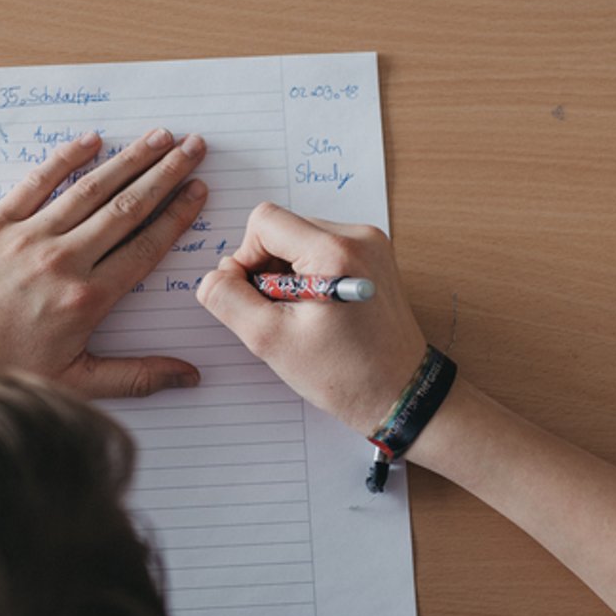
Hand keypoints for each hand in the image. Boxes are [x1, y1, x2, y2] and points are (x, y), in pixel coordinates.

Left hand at [0, 127, 209, 397]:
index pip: (146, 246)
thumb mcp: (74, 382)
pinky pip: (38, 181)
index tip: (198, 191)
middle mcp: (63, 261)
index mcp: (88, 299)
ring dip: (130, 159)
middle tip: (194, 148)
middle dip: (166, 174)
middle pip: (128, 208)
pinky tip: (93, 141)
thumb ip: (136, 376)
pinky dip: (67, 158)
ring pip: (91, 189)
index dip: (177, 215)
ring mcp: (29, 237)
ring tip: (160, 137)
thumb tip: (190, 376)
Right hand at [195, 202, 428, 433]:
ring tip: (302, 315)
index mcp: (334, 252)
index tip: (255, 297)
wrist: (401, 393)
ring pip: (300, 239)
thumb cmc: (344, 375)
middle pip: (283, 229)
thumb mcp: (270, 341)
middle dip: (268, 268)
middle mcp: (358, 237)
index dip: (245, 258)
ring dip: (287, 273)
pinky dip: (308, 276)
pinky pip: (322, 250)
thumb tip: (215, 276)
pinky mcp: (374, 256)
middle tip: (280, 313)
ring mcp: (371, 244)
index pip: (264, 222)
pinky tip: (318, 310)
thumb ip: (228, 300)